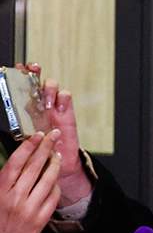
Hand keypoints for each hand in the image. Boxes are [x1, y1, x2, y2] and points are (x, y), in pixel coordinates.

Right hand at [0, 131, 61, 232]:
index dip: (27, 147)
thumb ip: (3, 184)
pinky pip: (53, 196)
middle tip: (53, 136)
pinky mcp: (40, 220)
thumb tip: (15, 164)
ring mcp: (29, 209)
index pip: (15, 163)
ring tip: (57, 155)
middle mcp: (14, 199)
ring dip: (54, 164)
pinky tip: (54, 181)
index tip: (36, 136)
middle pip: (34, 166)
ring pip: (48, 179)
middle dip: (45, 148)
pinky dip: (55, 186)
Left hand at [17, 64, 90, 206]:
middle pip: (38, 81)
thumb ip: (17, 128)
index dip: (20, 75)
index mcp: (25, 109)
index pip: (22, 88)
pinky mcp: (67, 112)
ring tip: (46, 101)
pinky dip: (62, 97)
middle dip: (35, 72)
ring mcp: (54, 107)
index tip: (15, 68)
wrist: (57, 164)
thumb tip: (3, 122)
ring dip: (49, 88)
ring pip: (52, 85)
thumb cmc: (38, 153)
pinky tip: (58, 106)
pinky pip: (66, 96)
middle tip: (32, 70)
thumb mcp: (22, 139)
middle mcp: (40, 105)